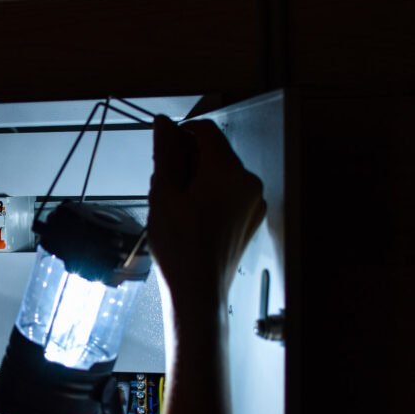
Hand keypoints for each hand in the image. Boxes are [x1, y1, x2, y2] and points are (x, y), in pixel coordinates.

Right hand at [147, 116, 265, 311]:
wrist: (198, 291)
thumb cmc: (178, 245)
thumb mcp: (164, 194)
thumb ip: (166, 153)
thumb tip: (164, 123)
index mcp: (228, 171)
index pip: (206, 131)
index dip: (180, 133)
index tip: (161, 149)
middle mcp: (248, 181)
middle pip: (216, 152)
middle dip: (188, 158)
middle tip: (163, 183)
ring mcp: (253, 202)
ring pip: (222, 173)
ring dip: (197, 177)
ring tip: (174, 204)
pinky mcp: (250, 219)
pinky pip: (229, 194)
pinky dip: (209, 195)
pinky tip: (190, 216)